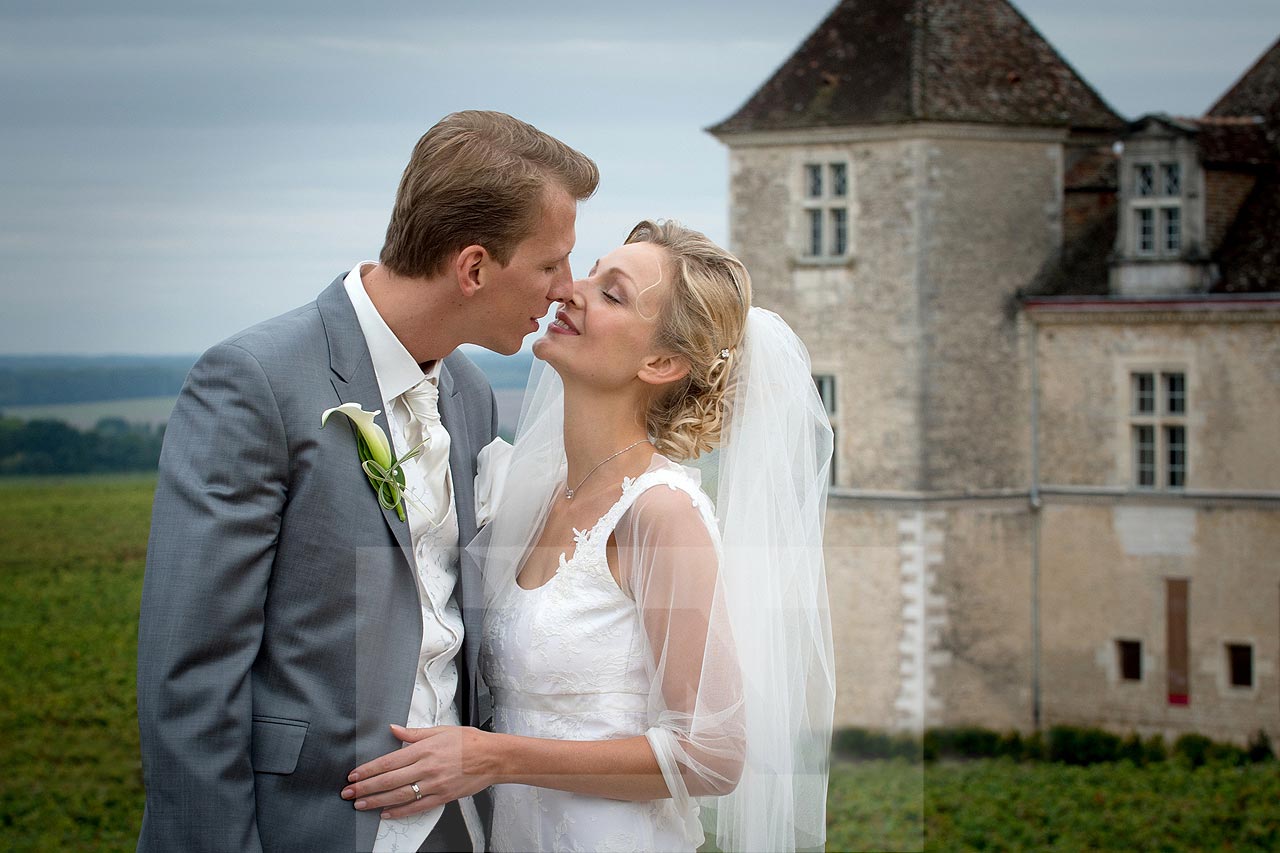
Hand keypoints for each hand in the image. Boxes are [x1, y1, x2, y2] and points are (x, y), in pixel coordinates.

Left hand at [341, 724, 495, 818]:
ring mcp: (435, 784)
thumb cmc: (470, 742)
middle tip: (349, 792)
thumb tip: (393, 729)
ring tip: (361, 804)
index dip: (369, 770)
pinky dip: (399, 812)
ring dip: (376, 801)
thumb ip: (414, 733)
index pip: (389, 761)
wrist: (493, 757)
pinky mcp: (442, 797)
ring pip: (399, 796)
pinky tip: (385, 813)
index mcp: (425, 749)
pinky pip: (417, 807)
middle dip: (366, 787)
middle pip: (389, 780)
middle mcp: (427, 768)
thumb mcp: (441, 730)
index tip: (354, 775)